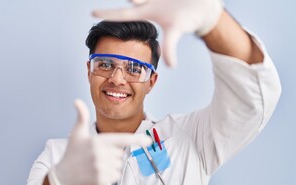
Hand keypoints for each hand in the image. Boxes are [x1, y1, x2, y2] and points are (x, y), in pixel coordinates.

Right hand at [48, 99, 150, 184]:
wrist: (63, 177)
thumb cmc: (72, 153)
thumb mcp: (77, 134)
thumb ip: (81, 117)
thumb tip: (77, 101)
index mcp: (98, 141)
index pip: (122, 139)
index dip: (137, 139)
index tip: (148, 141)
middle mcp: (101, 155)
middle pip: (120, 153)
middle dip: (112, 153)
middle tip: (95, 155)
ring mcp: (102, 169)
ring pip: (119, 164)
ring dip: (111, 165)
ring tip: (95, 165)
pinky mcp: (102, 180)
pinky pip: (116, 175)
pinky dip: (110, 175)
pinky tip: (97, 173)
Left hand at [92, 0, 223, 66]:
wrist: (203, 7)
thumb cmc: (187, 19)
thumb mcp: (176, 31)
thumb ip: (170, 47)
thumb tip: (171, 66)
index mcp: (147, 12)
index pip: (124, 14)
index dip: (109, 14)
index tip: (92, 13)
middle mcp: (148, 1)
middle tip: (124, 3)